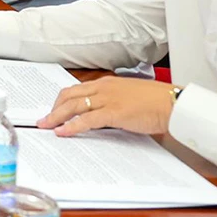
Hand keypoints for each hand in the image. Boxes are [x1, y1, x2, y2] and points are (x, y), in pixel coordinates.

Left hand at [37, 76, 176, 136]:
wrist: (172, 103)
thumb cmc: (156, 102)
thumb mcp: (128, 98)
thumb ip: (112, 103)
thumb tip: (100, 117)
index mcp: (106, 83)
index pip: (76, 90)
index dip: (62, 100)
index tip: (53, 109)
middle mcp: (103, 88)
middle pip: (69, 96)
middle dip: (53, 108)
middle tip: (43, 120)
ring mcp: (107, 99)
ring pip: (73, 106)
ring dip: (56, 117)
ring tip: (46, 126)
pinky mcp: (114, 112)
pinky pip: (87, 119)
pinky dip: (72, 126)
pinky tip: (63, 132)